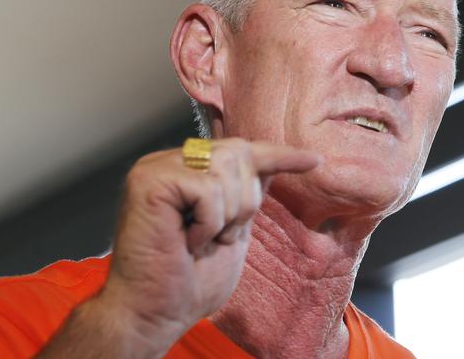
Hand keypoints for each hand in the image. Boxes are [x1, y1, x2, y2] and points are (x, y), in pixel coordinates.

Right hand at [98, 138, 319, 351]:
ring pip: (226, 168)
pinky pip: (207, 189)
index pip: (242, 149)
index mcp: (188, 170)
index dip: (280, 154)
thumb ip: (245, 195)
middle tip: (223, 235)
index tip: (314, 160)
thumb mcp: (234, 230)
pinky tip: (188, 242)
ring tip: (203, 239)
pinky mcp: (148, 181)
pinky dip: (209, 223)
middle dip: (246, 200)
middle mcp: (170, 161)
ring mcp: (156, 168)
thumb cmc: (191, 280)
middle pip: (239, 152)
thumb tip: (270, 166)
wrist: (156, 313)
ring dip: (228, 214)